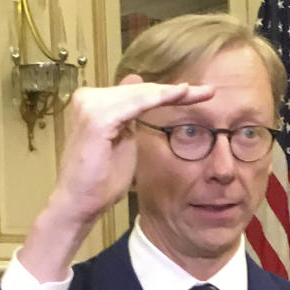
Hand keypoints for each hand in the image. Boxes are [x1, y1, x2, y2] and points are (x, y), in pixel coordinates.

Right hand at [19, 76, 213, 281]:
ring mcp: (90, 106)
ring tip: (202, 93)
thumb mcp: (122, 143)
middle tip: (209, 91)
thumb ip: (130, 118)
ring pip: (141, 94)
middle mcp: (87, 99)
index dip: (166, 93)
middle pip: (139, 90)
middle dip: (174, 91)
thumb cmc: (99, 181)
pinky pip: (136, 104)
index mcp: (92, 104)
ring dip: (172, 93)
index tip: (197, 93)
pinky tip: (181, 95)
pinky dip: (160, 99)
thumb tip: (136, 85)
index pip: (135, 94)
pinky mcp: (98, 118)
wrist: (79, 203)